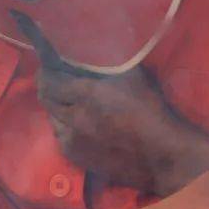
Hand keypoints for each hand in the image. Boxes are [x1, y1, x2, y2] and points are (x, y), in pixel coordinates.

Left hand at [36, 64, 197, 193]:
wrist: (162, 155)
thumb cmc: (152, 111)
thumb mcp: (133, 76)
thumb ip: (108, 63)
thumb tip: (91, 51)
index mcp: (87, 95)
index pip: (49, 80)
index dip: (46, 71)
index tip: (51, 64)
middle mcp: (73, 118)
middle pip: (46, 99)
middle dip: (49, 87)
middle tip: (59, 80)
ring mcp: (72, 141)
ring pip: (53, 119)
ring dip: (58, 109)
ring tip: (71, 103)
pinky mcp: (76, 158)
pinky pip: (62, 137)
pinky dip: (66, 128)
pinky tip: (80, 125)